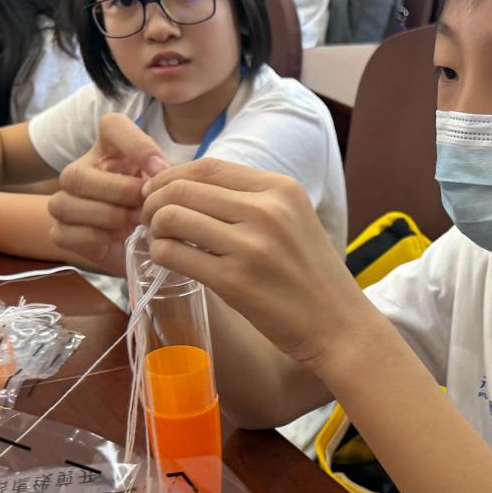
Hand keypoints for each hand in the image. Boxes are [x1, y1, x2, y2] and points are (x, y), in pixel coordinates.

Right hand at [48, 113, 165, 273]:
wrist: (138, 245)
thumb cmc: (151, 207)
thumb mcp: (164, 186)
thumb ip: (164, 175)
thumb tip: (160, 173)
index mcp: (110, 148)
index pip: (113, 125)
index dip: (138, 146)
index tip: (160, 169)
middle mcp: (80, 169)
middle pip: (80, 174)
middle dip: (119, 193)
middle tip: (145, 207)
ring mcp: (63, 200)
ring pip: (68, 204)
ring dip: (108, 217)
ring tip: (134, 223)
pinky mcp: (59, 231)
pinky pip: (68, 233)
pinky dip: (97, 238)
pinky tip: (117, 239)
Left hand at [139, 158, 371, 368]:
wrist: (340, 326)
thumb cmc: (312, 277)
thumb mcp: (292, 222)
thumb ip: (249, 201)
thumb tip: (185, 188)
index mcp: (281, 189)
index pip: (207, 166)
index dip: (172, 177)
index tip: (160, 194)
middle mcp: (266, 210)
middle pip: (182, 189)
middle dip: (154, 202)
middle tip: (151, 221)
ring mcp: (250, 246)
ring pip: (172, 217)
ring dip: (155, 230)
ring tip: (162, 242)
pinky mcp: (234, 281)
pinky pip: (174, 254)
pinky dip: (161, 255)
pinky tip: (170, 262)